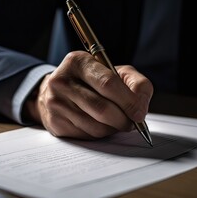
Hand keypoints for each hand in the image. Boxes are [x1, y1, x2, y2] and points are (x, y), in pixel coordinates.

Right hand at [25, 51, 152, 138]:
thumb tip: (140, 108)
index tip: (140, 114)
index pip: (108, 83)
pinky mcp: (55, 122)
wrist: (57, 92)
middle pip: (102, 108)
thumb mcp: (116, 72)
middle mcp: (62, 81)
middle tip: (132, 123)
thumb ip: (136, 83)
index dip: (128, 101)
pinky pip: (87, 135)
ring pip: (96, 126)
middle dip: (123, 120)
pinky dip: (100, 134)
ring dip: (113, 128)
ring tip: (116, 121)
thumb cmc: (92, 81)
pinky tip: (100, 124)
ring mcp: (56, 103)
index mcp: (78, 62)